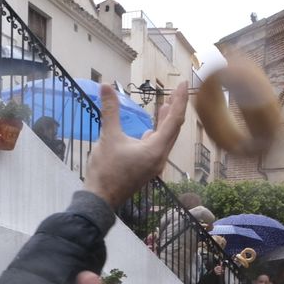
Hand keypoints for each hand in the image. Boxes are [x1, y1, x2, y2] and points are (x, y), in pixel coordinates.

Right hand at [82, 83, 189, 207]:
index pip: (174, 120)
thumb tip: (105, 86)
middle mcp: (160, 157)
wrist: (100, 200)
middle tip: (177, 91)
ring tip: (166, 106)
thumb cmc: (106, 170)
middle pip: (173, 129)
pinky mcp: (147, 169)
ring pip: (165, 139)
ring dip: (166, 122)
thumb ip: (110, 110)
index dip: (180, 100)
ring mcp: (154, 165)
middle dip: (175, 109)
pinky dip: (156, 134)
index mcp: (156, 149)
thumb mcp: (108, 137)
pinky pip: (157, 148)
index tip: (184, 84)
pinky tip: (150, 130)